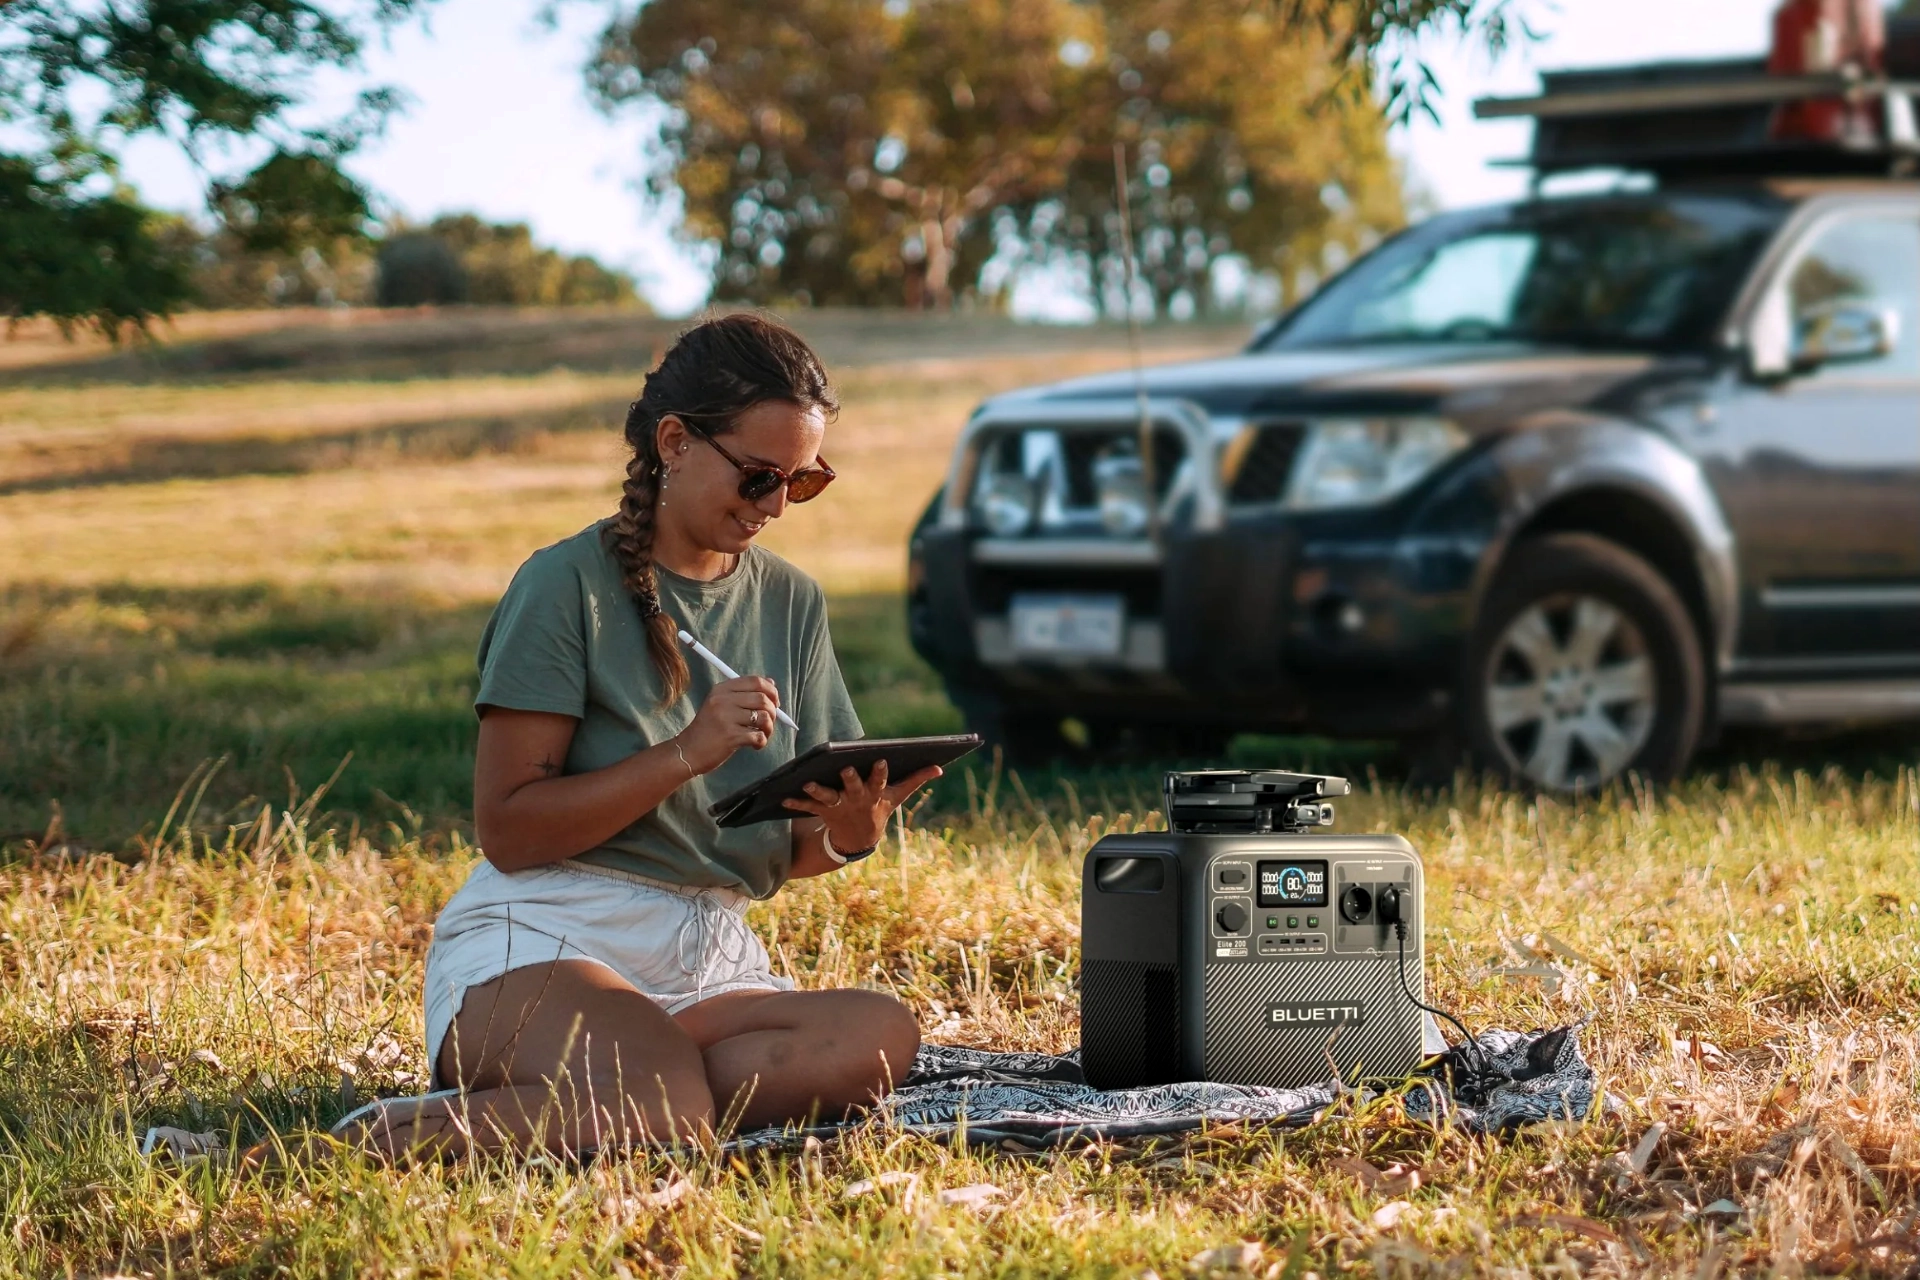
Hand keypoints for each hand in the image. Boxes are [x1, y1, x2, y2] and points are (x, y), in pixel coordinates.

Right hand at [674, 675, 780, 774]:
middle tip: (768, 723)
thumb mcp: (720, 704)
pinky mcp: (730, 736)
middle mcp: (722, 700)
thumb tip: (771, 682)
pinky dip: (762, 742)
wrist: (688, 751)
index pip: (755, 681)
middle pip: (762, 699)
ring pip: (763, 717)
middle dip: (773, 712)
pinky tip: (754, 745)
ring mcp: (726, 718)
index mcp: (721, 689)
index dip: (771, 691)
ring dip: (769, 728)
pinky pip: (759, 736)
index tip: (775, 703)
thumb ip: (744, 693)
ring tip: (762, 735)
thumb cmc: (708, 729)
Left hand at [782, 759, 943, 854]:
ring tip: (807, 783)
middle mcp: (856, 799)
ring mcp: (839, 806)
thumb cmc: (879, 807)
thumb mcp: (898, 795)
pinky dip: (796, 802)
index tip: (882, 760)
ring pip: (827, 797)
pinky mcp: (823, 810)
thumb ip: (916, 779)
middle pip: (852, 787)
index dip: (881, 772)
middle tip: (845, 768)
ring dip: (817, 791)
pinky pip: (807, 806)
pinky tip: (783, 796)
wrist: (858, 838)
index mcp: (874, 793)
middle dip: (850, 778)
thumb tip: (939, 767)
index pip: (880, 781)